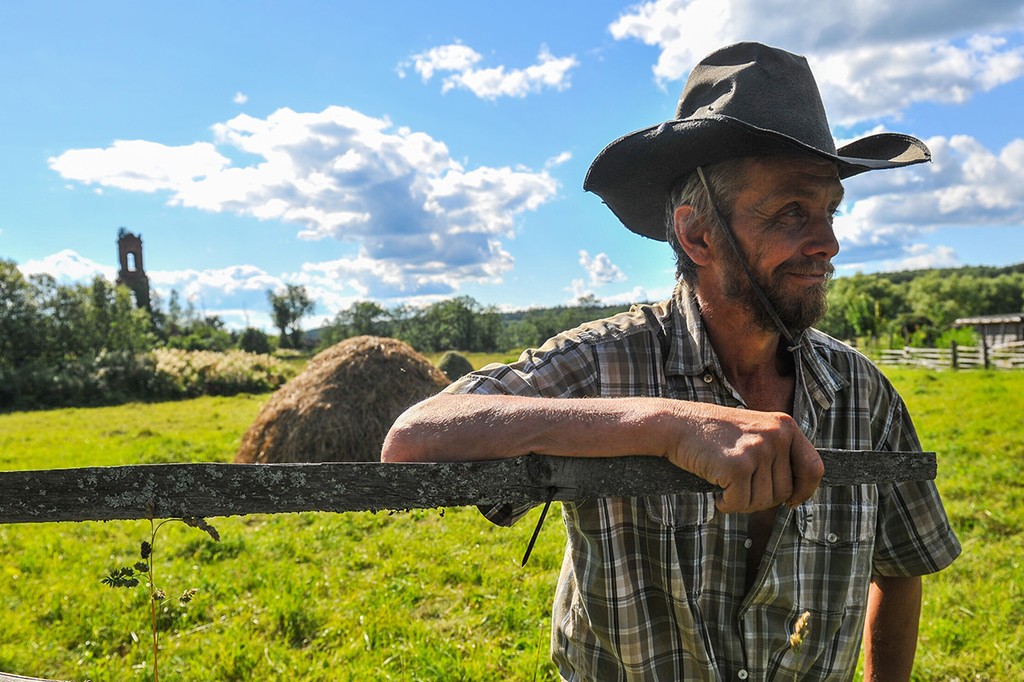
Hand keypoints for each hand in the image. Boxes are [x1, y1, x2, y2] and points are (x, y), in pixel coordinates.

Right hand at [668, 403, 823, 512]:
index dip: (805, 490)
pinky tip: (715, 488)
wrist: (675, 424)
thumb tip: (795, 493)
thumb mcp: (753, 432)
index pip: (814, 467)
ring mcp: (758, 450)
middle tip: (739, 488)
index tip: (792, 501)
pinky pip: (740, 503)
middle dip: (762, 499)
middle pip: (784, 491)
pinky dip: (726, 504)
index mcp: (785, 426)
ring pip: (763, 501)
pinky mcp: (738, 466)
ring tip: (724, 482)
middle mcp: (776, 436)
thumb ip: (777, 453)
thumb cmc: (711, 433)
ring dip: (742, 501)